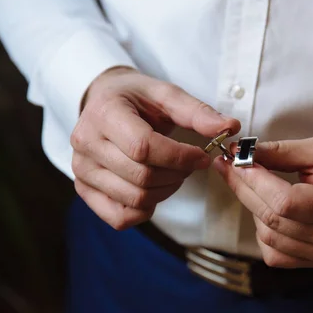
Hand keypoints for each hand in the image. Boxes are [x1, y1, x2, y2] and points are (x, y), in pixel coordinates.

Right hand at [71, 66, 239, 229]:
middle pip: (142, 176)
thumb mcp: (166, 95)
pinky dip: (145, 210)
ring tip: (172, 173)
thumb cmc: (136, 98)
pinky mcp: (84, 190)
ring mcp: (81, 170)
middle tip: (189, 164)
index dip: (180, 158)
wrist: (103, 101)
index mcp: (104, 113)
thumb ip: (198, 113)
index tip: (201, 157)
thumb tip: (231, 127)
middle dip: (177, 175)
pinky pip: (120, 217)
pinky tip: (153, 189)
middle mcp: (85, 143)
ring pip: (135, 199)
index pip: (143, 148)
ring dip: (165, 191)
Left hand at [214, 135, 312, 267]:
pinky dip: (264, 232)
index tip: (236, 160)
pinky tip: (269, 210)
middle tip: (228, 166)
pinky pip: (275, 255)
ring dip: (253, 208)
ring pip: (268, 237)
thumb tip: (243, 153)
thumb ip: (281, 152)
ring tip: (253, 183)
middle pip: (272, 220)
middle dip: (244, 189)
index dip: (255, 181)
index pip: (285, 202)